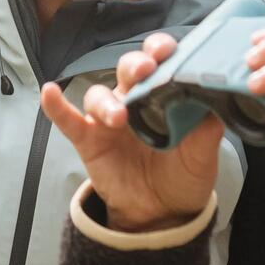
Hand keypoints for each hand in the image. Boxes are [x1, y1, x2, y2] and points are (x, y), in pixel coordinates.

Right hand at [41, 33, 224, 231]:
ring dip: (107, 101)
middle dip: (135, 65)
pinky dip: (57, 107)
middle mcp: (134, 100)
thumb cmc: (183, 177)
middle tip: (146, 70)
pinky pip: (68, 120)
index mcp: (164, 95)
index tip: (168, 50)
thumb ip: (207, 129)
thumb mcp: (203, 156)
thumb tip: (216, 98)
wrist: (162, 215)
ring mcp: (108, 120)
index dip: (161, 50)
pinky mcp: (89, 140)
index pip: (160, 62)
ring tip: (119, 117)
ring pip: (99, 95)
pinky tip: (49, 93)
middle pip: (128, 71)